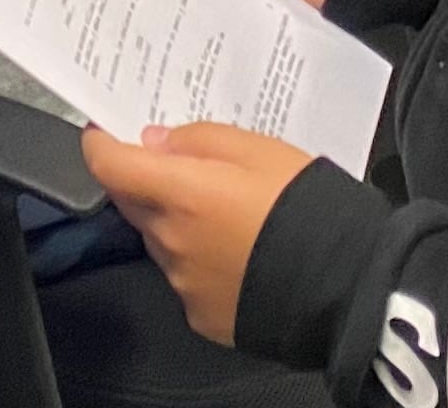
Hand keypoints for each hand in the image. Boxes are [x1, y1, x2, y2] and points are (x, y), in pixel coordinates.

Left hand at [81, 121, 315, 342]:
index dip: (99, 144)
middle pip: (133, 204)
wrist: (348, 285)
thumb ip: (197, 141)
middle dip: (146, 182)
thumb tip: (154, 144)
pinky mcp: (202, 315)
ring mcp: (183, 283)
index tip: (103, 132)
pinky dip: (201, 262)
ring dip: (177, 225)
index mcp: (179, 196)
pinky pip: (187, 278)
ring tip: (229, 216)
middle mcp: (170, 242)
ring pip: (161, 241)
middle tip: (183, 168)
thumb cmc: (306, 207)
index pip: (108, 166)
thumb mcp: (258, 149)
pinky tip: (240, 255)